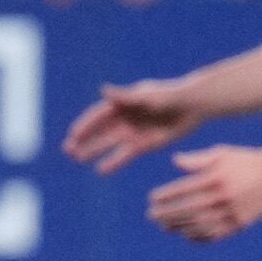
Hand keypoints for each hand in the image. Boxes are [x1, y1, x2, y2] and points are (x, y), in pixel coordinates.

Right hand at [64, 78, 204, 172]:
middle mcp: (125, 118)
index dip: (86, 125)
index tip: (73, 135)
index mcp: (123, 103)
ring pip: (109, 144)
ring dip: (93, 151)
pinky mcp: (144, 145)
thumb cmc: (171, 96)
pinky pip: (125, 155)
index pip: (98, 115)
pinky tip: (101, 171)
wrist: (193, 106)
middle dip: (84, 140)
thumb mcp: (148, 96)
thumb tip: (103, 90)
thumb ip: (126, 97)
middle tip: (68, 150)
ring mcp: (133, 132)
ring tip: (77, 159)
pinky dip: (113, 162)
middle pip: (100, 131)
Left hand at [147, 143, 261, 241]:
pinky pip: (216, 234)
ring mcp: (232, 212)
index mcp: (215, 178)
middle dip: (167, 213)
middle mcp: (222, 197)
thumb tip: (175, 161)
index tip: (152, 199)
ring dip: (179, 227)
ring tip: (165, 226)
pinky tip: (187, 236)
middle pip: (187, 209)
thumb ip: (198, 159)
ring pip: (199, 224)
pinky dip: (199, 237)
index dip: (165, 196)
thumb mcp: (222, 153)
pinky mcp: (241, 223)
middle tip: (151, 215)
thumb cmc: (246, 160)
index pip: (183, 190)